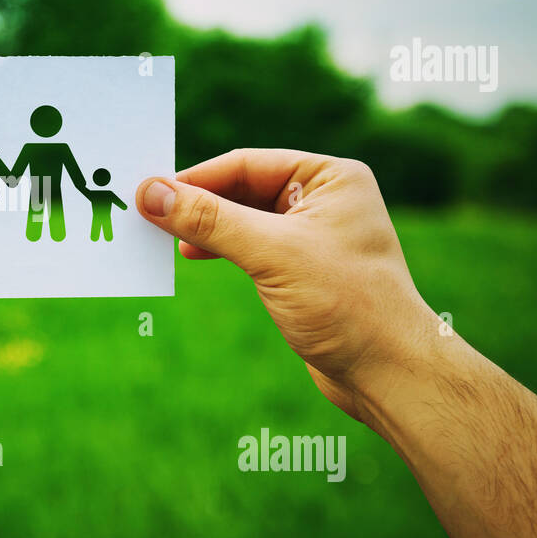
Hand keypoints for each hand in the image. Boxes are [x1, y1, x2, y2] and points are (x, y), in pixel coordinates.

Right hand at [136, 149, 438, 425]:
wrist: (388, 372)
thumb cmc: (347, 305)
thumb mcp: (271, 253)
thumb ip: (209, 220)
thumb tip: (151, 193)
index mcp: (330, 177)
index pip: (246, 164)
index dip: (195, 178)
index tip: (149, 192)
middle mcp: (325, 199)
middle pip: (242, 189)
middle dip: (196, 203)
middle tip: (148, 215)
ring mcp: (314, 236)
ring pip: (243, 219)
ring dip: (204, 228)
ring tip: (164, 240)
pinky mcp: (303, 270)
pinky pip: (250, 247)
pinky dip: (220, 249)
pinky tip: (193, 255)